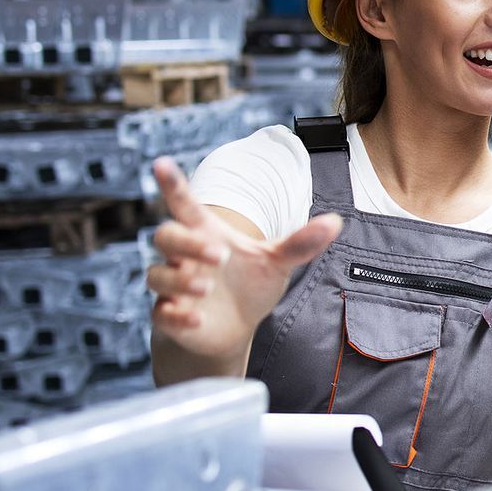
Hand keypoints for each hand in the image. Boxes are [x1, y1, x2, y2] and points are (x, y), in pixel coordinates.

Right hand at [145, 157, 341, 363]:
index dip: (172, 184)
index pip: (183, 204)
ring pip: (156, 275)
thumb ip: (300, 243)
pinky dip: (176, 314)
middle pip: (165, 236)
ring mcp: (175, 286)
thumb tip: (335, 221)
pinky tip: (196, 318)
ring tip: (207, 287)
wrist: (235, 328)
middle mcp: (185, 256)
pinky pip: (161, 312)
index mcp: (207, 233)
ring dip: (179, 279)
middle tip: (219, 254)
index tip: (161, 162)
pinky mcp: (170, 316)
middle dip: (186, 242)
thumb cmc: (250, 284)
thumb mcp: (276, 261)